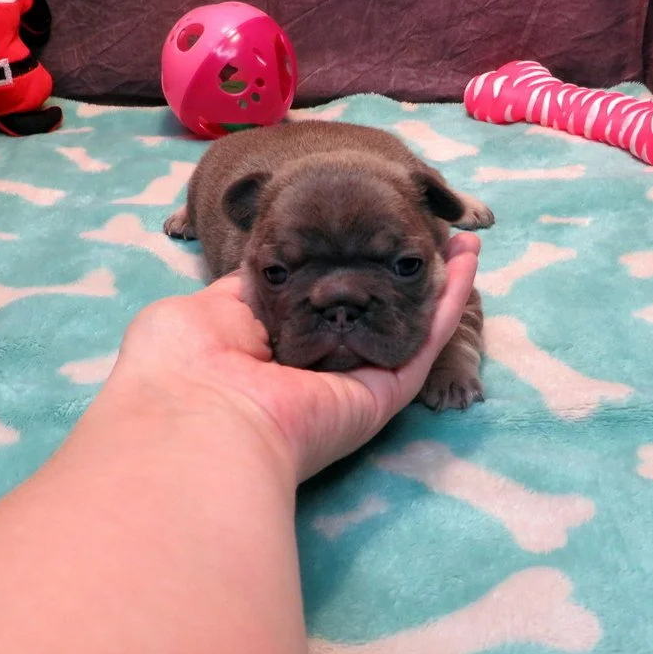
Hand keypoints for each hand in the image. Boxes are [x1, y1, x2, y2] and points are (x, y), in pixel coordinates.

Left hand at [116, 232, 480, 480]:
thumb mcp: (203, 310)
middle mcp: (316, 366)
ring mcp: (352, 381)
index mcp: (271, 347)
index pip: (318, 300)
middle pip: (370, 312)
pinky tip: (467, 263)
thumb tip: (269, 267)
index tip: (364, 234)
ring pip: (406, 325)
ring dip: (437, 283)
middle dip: (397, 274)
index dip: (344, 266)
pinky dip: (449, 303)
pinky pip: (424, 344)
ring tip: (463, 241)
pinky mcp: (382, 395)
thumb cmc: (185, 361)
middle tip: (425, 234)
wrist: (197, 419)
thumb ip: (246, 289)